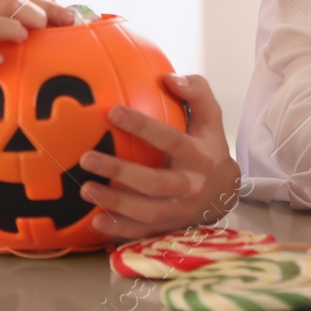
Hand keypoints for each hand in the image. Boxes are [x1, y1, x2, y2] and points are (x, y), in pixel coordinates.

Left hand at [75, 73, 242, 240]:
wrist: (225, 194)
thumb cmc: (209, 146)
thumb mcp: (211, 118)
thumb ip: (196, 92)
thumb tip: (168, 78)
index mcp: (199, 157)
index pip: (171, 140)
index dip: (143, 127)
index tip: (112, 112)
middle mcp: (190, 187)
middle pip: (155, 183)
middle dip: (120, 171)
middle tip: (87, 158)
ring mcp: (179, 211)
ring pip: (146, 212)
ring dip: (115, 202)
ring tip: (86, 188)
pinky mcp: (169, 228)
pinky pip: (143, 232)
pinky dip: (119, 229)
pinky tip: (95, 221)